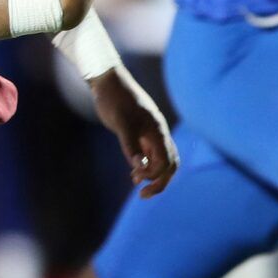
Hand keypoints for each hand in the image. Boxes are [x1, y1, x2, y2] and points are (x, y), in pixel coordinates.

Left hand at [90, 67, 176, 197]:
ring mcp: (151, 133)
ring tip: (136, 183)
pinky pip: (151, 153)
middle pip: (170, 164)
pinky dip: (146, 166)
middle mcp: (158, 133)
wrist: (108, 82)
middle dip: (160, 182)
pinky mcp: (141, 132)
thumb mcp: (121, 124)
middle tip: (142, 195)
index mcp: (158, 131)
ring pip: (162, 160)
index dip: (154, 176)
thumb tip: (139, 168)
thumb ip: (131, 146)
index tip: (134, 179)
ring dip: (153, 175)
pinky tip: (134, 171)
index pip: (166, 162)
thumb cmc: (115, 100)